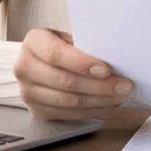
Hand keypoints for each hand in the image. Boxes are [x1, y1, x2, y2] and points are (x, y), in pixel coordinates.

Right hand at [14, 28, 133, 120]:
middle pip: (65, 81)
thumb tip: (116, 53)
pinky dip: (93, 110)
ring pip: (69, 101)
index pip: (55, 54)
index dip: (82, 63)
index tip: (106, 69)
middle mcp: (24, 67)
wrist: (44, 61)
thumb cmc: (65, 45)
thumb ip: (87, 43)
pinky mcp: (37, 110)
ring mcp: (28, 92)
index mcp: (33, 42)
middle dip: (100, 86)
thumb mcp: (72, 35)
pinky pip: (69, 114)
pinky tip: (109, 103)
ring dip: (100, 100)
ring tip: (121, 95)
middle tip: (125, 85)